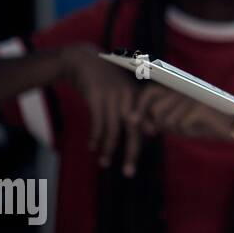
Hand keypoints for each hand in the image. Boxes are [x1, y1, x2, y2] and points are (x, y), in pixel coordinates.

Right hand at [57, 43, 140, 172]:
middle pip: (133, 129)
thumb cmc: (105, 80)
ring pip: (113, 129)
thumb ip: (134, 111)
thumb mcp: (122, 92)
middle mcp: (129, 96)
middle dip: (132, 152)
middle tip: (129, 172)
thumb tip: (151, 133)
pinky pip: (98, 122)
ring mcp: (114, 95)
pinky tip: (93, 148)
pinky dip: (96, 137)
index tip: (141, 158)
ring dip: (109, 149)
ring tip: (105, 164)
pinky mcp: (98, 96)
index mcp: (138, 95)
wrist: (82, 60)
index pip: (146, 124)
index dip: (144, 142)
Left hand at [120, 84, 233, 175]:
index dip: (138, 106)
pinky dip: (185, 130)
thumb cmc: (205, 125)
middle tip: (155, 131)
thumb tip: (134, 120)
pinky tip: (196, 129)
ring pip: (166, 117)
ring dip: (172, 128)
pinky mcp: (200, 105)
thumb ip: (158, 118)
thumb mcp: (178, 122)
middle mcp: (185, 87)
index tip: (131, 121)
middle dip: (152, 120)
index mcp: (178, 88)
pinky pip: (180, 122)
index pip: (148, 92)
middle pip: (154, 105)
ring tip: (186, 129)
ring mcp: (193, 95)